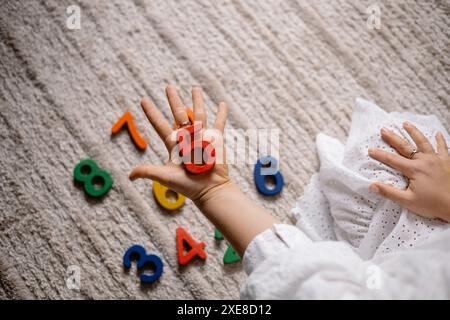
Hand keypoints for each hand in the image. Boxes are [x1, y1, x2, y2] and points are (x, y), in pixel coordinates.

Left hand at [129, 85, 229, 200]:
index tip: (143, 99)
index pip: (159, 124)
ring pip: (199, 114)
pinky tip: (222, 104)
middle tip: (168, 87)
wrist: (209, 189)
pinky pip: (219, 123)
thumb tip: (129, 176)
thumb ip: (147, 171)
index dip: (151, 113)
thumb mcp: (165, 176)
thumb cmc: (187, 185)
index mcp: (174, 145)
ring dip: (197, 100)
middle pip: (178, 114)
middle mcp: (187, 138)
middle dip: (174, 100)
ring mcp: (202, 137)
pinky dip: (221, 114)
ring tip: (195, 87)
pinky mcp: (216, 139)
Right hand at [368, 122, 449, 221]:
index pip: (392, 160)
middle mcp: (425, 161)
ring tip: (406, 124)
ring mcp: (437, 160)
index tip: (370, 150)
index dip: (380, 155)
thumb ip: (388, 192)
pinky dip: (440, 140)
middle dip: (393, 138)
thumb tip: (371, 186)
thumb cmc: (433, 205)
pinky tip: (438, 134)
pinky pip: (443, 148)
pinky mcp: (447, 162)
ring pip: (423, 142)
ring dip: (413, 132)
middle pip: (405, 146)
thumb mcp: (407, 201)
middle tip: (384, 130)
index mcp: (414, 170)